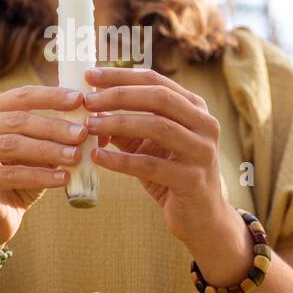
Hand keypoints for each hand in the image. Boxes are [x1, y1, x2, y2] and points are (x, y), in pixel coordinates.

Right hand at [0, 84, 89, 252]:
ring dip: (49, 150)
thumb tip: (98, 126)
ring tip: (76, 156)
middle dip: (54, 126)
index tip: (80, 100)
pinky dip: (40, 176)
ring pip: (13, 145)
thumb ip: (60, 136)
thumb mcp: (39, 151)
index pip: (22, 96)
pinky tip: (63, 179)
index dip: (52, 97)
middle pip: (18, 121)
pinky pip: (12, 175)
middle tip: (82, 133)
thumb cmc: (18, 176)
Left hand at [81, 66, 230, 245]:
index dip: (122, 76)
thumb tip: (90, 107)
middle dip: (119, 95)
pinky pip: (151, 165)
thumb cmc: (171, 174)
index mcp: (195, 108)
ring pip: (158, 127)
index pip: (156, 81)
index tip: (90, 75)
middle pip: (159, 98)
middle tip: (87, 100)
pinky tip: (98, 157)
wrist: (200, 217)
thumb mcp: (148, 145)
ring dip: (118, 123)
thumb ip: (126, 125)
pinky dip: (121, 160)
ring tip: (89, 126)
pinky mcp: (193, 180)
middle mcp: (205, 124)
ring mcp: (202, 151)